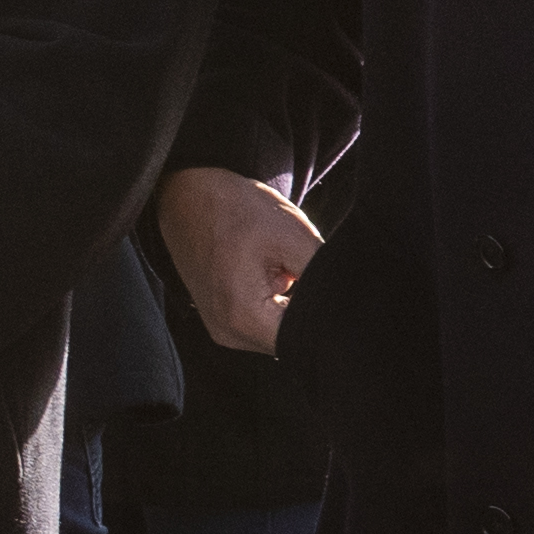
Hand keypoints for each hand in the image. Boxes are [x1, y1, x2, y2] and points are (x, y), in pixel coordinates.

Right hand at [153, 167, 317, 355]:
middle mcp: (228, 333)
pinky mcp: (221, 319)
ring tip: (279, 265)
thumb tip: (347, 302)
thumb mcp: (293, 235)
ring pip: (277, 330)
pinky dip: (272, 300)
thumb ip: (323, 276)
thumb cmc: (235, 209)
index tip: (325, 284)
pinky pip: (261, 322)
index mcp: (243, 318)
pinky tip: (267, 270)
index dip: (325, 317)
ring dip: (289, 304)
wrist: (186, 194)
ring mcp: (221, 329)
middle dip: (305, 308)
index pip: (305, 340)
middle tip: (299, 267)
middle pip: (290, 339)